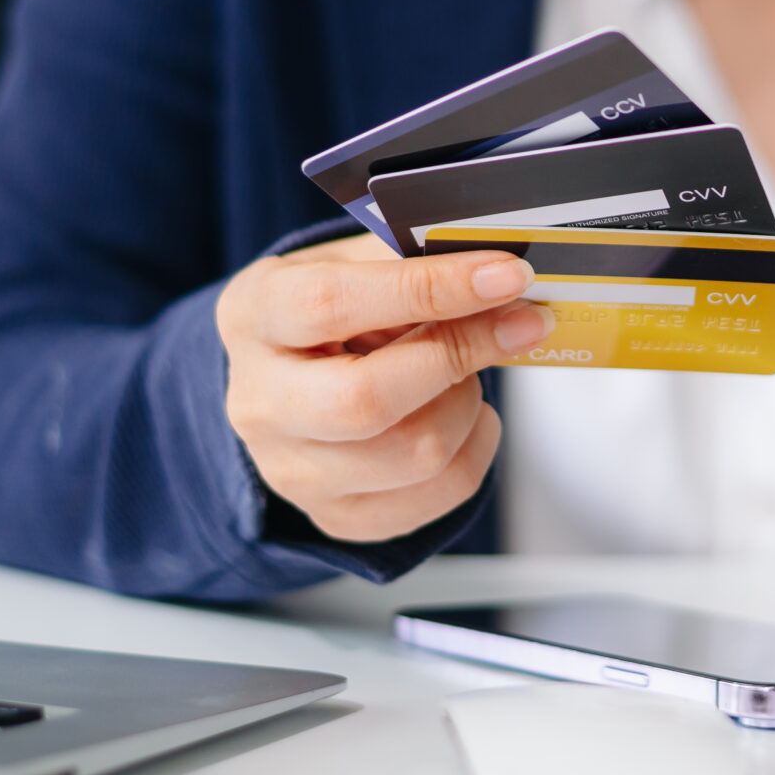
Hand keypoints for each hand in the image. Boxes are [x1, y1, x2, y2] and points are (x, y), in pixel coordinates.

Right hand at [214, 233, 552, 543]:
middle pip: (367, 399)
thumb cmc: (329, 314)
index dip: (429, 288)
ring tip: (464, 370)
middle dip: (462, 354)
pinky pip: (442, 493)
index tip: (505, 274)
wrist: (291, 382)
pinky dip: (477, 446)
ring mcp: (293, 471)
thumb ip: (411, 257)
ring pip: (418, 452)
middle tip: (519, 321)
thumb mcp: (351, 262)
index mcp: (254, 315)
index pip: (333, 303)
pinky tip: (462, 413)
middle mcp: (259, 403)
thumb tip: (496, 266)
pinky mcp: (340, 516)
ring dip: (469, 401)